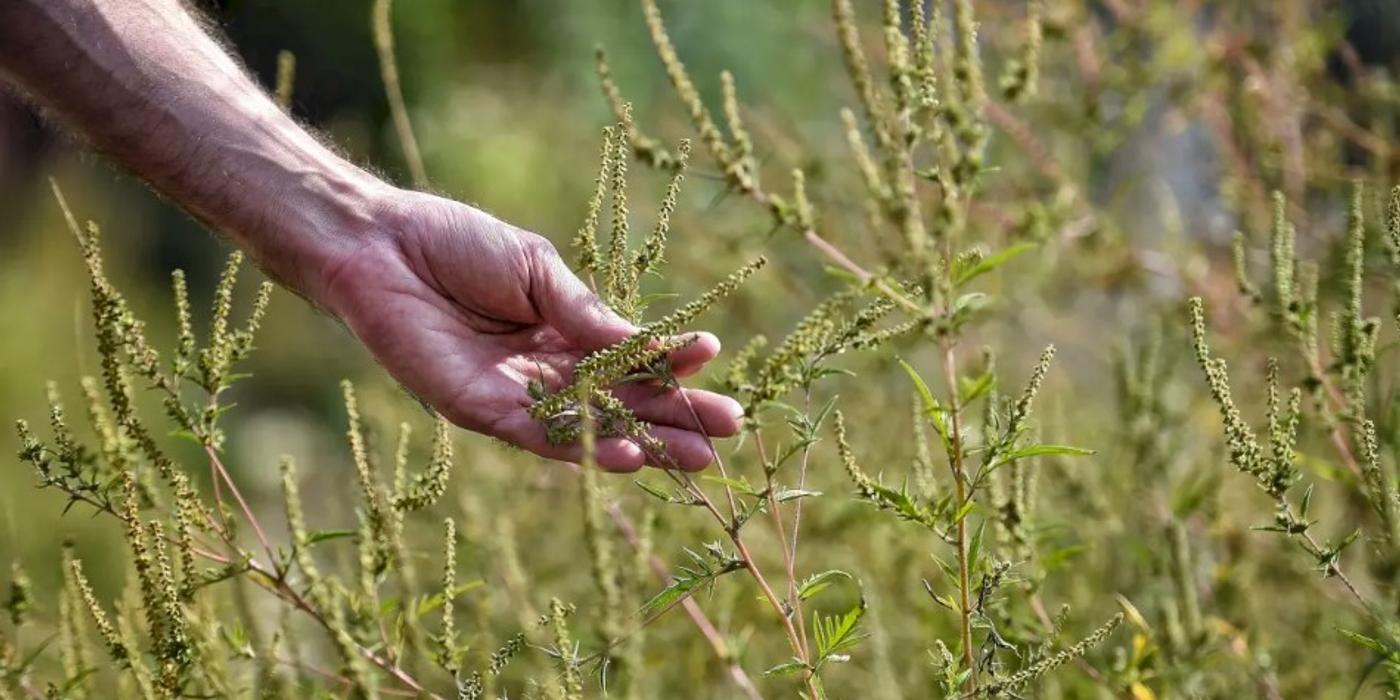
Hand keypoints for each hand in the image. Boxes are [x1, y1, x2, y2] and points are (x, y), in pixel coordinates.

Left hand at [315, 189, 742, 471]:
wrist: (381, 246)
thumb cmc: (457, 245)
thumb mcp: (539, 273)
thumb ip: (587, 316)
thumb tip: (648, 349)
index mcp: (563, 331)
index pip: (629, 357)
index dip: (672, 362)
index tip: (714, 357)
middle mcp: (546, 371)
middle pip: (622, 402)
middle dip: (676, 417)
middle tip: (729, 431)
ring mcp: (517, 396)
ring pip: (592, 429)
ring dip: (645, 443)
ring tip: (696, 455)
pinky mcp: (482, 412)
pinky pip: (542, 437)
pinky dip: (586, 447)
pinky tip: (627, 450)